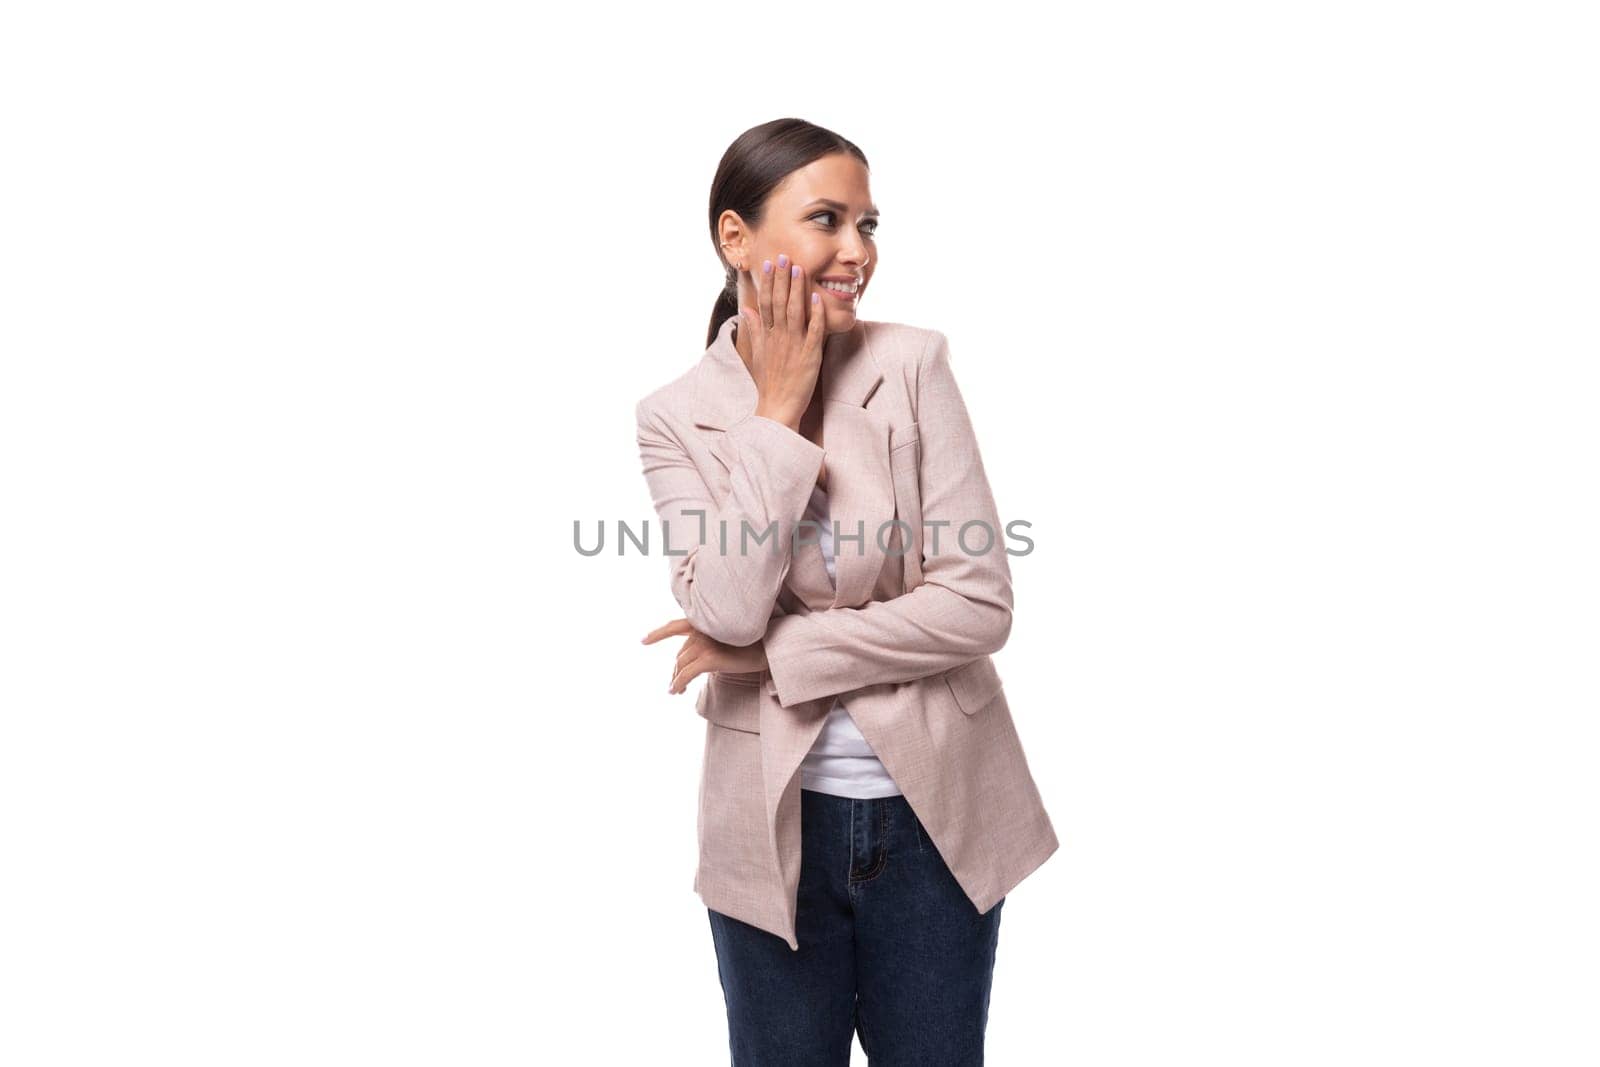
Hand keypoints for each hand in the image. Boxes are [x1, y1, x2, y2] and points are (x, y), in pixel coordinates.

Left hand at [641, 617, 767, 694]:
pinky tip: (676, 691)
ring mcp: (704, 644)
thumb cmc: (754, 644)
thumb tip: (696, 659)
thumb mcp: (729, 639)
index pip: (675, 626)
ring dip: (675, 679)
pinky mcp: (709, 658)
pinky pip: (686, 674)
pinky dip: (678, 683)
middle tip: (674, 684)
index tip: (643, 640)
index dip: (658, 633)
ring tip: (676, 691)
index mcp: (705, 623)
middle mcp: (702, 631)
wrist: (770, 648)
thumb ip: (711, 642)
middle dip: (676, 670)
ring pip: (681, 665)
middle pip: (680, 654)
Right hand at [744, 253, 825, 429]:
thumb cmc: (769, 384)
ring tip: (799, 268)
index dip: (768, 282)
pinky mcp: (810, 356)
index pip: (765, 303)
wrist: (777, 408)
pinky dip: (815, 314)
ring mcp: (794, 346)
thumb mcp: (757, 355)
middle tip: (784, 256)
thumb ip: (754, 330)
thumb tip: (746, 311)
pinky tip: (816, 298)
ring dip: (797, 289)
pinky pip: (813, 331)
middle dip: (782, 278)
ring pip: (794, 311)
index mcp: (766, 336)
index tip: (769, 264)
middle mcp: (778, 337)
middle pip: (778, 302)